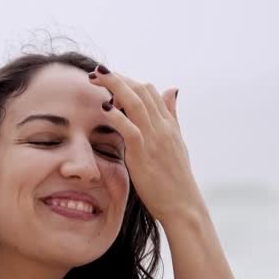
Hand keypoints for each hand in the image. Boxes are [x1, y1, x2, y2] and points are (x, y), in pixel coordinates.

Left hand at [89, 65, 205, 225]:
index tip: (109, 79)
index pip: (149, 91)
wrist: (184, 206)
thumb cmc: (176, 180)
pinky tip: (104, 109)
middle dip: (117, 78)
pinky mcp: (144, 154)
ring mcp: (155, 139)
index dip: (129, 81)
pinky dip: (117, 116)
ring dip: (114, 86)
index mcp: (168, 125)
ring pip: (135, 103)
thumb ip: (171, 117)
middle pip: (141, 90)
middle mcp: (162, 127)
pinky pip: (130, 129)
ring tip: (94, 78)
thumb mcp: (176, 143)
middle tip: (95, 72)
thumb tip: (172, 89)